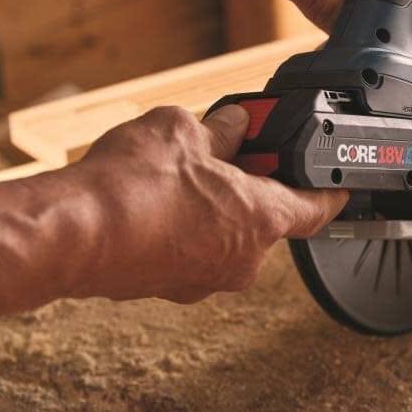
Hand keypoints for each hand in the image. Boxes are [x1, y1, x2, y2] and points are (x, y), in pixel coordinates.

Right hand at [67, 105, 347, 303]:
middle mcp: (239, 259)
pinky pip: (188, 249)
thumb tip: (231, 125)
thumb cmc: (133, 185)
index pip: (315, 208)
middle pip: (262, 217)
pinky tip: (152, 198)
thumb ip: (218, 129)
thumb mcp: (183, 130)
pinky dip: (180, 225)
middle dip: (248, 184)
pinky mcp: (165, 286)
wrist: (73, 234)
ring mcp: (201, 280)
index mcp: (260, 218)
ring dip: (211, 204)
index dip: (329, 192)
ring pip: (221, 234)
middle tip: (226, 151)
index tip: (337, 186)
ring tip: (176, 171)